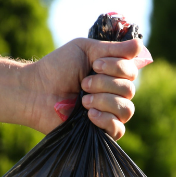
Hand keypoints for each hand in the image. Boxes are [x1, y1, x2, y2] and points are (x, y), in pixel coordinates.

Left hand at [25, 38, 142, 139]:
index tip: (94, 65)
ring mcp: (108, 114)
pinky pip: (118, 130)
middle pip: (129, 90)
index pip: (132, 71)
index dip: (117, 67)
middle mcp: (113, 94)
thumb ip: (113, 49)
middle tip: (83, 84)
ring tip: (83, 100)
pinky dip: (106, 120)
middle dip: (105, 84)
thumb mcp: (85, 50)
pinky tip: (89, 115)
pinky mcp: (100, 133)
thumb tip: (139, 44)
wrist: (36, 91)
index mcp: (111, 74)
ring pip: (126, 110)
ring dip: (104, 101)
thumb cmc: (57, 68)